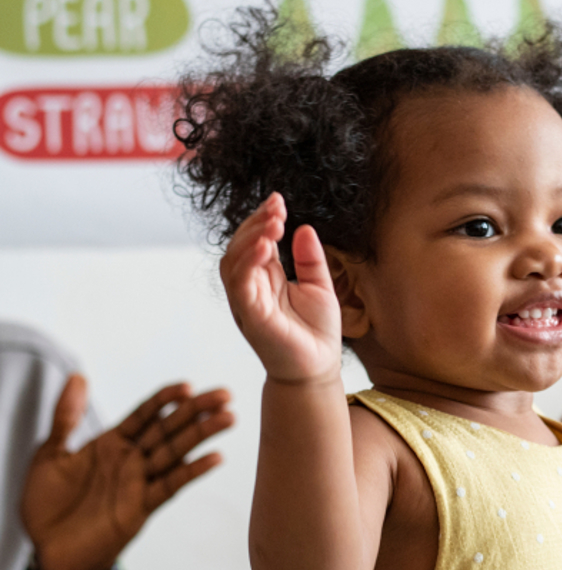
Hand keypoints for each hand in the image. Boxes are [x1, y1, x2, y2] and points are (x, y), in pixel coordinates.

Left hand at [21, 375, 233, 569]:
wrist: (47, 553)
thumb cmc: (47, 506)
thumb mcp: (50, 454)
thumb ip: (66, 416)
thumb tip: (78, 376)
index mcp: (112, 444)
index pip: (145, 414)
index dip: (165, 399)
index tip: (187, 386)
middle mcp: (131, 460)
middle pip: (169, 428)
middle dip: (197, 410)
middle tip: (225, 394)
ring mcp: (139, 482)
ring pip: (176, 452)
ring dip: (203, 434)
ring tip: (228, 417)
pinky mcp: (142, 507)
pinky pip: (171, 485)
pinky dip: (193, 471)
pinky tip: (215, 457)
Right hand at [219, 192, 342, 382]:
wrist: (319, 368)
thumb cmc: (317, 333)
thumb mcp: (319, 287)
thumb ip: (310, 259)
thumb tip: (304, 228)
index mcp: (266, 279)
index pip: (255, 241)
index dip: (263, 219)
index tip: (278, 201)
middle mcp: (252, 289)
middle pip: (240, 246)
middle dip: (255, 223)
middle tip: (277, 209)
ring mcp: (248, 302)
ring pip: (233, 262)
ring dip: (250, 238)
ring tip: (273, 223)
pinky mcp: (251, 317)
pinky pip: (240, 285)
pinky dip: (249, 263)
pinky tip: (265, 247)